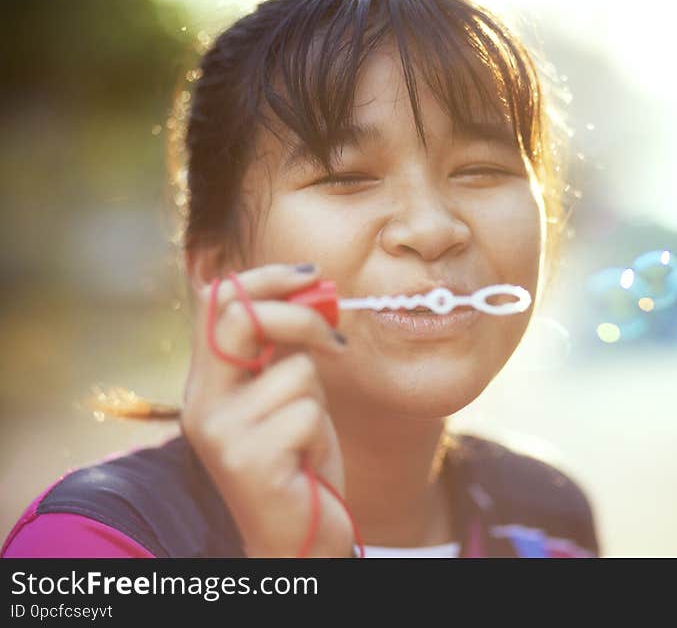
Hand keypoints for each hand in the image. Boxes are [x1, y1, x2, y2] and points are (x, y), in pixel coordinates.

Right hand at [181, 263, 352, 556]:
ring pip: (296, 370)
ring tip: (305, 436)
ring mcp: (220, 433)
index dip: (266, 278)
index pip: (217, 301)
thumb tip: (314, 288)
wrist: (295, 537)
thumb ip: (284, 348)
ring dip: (318, 399)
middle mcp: (201, 404)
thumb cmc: (297, 461)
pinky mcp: (248, 460)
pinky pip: (307, 413)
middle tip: (336, 343)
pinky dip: (320, 433)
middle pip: (243, 318)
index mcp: (207, 382)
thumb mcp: (287, 394)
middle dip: (303, 318)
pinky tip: (305, 460)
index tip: (311, 277)